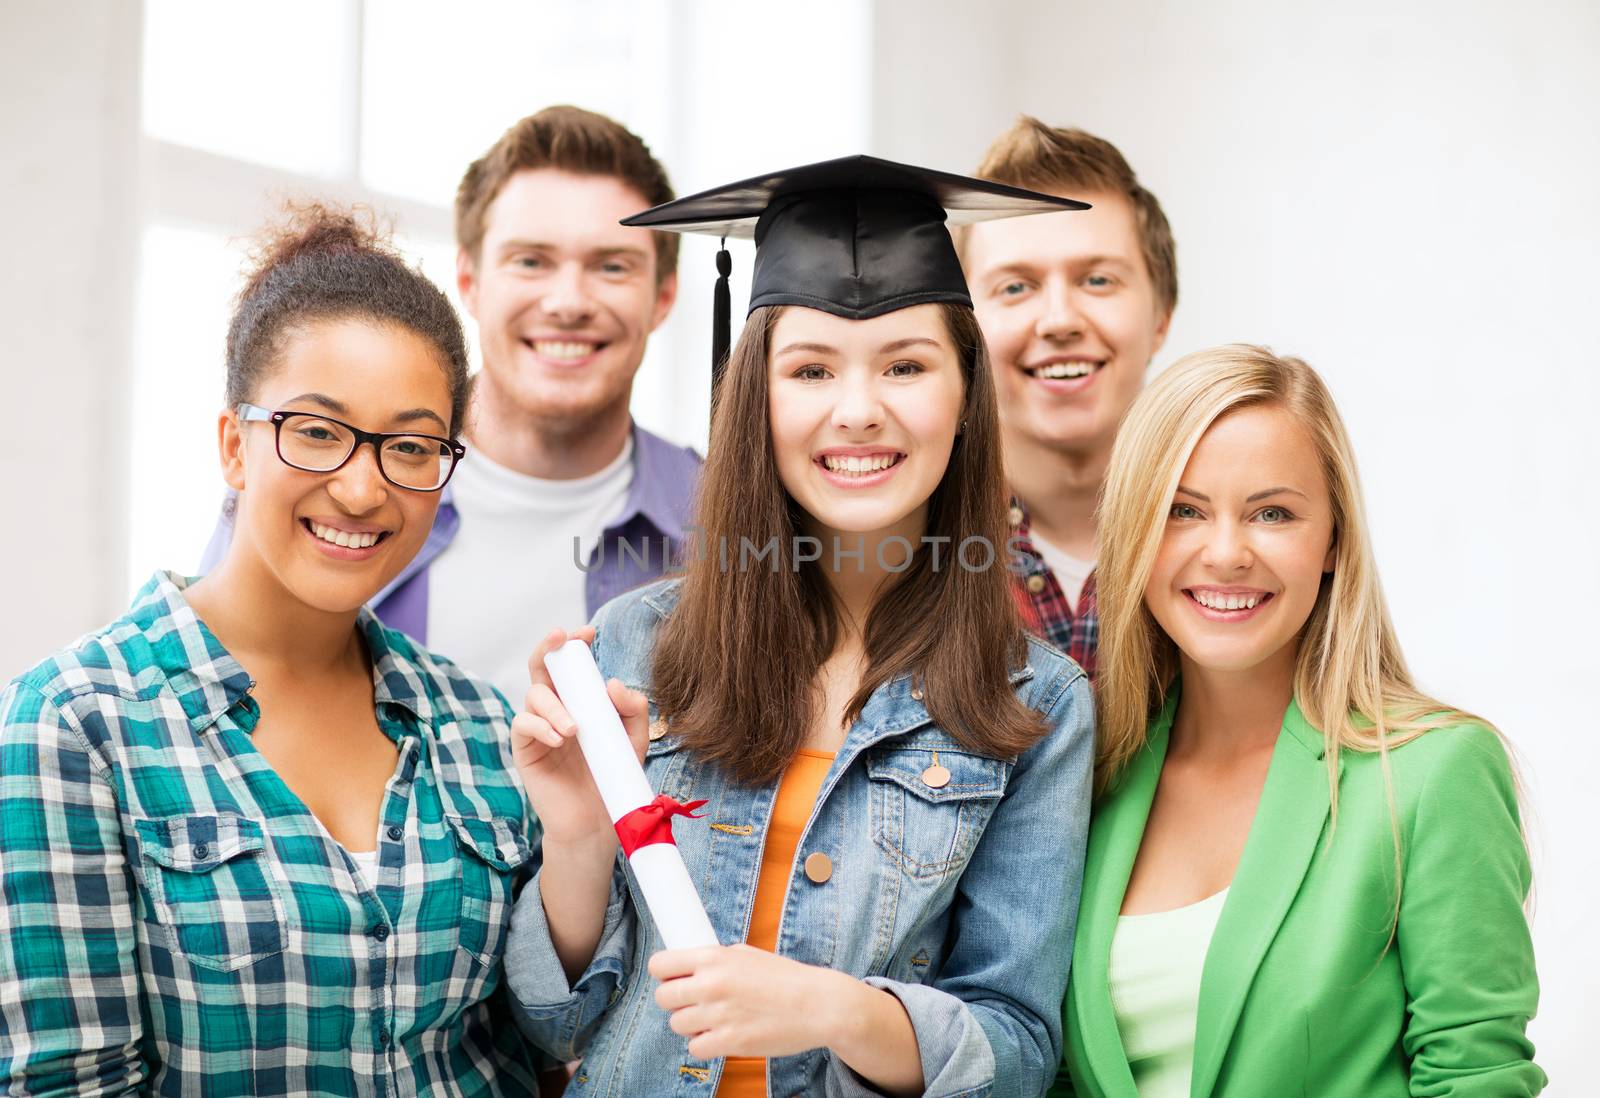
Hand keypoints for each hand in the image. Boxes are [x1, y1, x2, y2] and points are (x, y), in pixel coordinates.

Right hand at [510, 627, 649, 849]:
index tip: (588, 632)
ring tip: (574, 729)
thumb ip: (632, 709)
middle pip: (542, 667)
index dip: (574, 644)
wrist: (597, 821)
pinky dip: (540, 726)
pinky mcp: (525, 750)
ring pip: (534, 694)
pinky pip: (522, 724)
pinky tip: (558, 739)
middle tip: (561, 638)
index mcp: (581, 701)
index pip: (572, 665)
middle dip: (549, 648)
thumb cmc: (613, 775)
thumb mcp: (633, 738)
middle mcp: (557, 708)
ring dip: (555, 706)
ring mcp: (539, 728)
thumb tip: (612, 683)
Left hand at [649, 944, 851, 1059]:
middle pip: (662, 998)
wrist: (818, 1005)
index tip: (671, 978)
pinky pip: (695, 1047)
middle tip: (693, 1002)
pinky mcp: (729, 1042)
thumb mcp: (747, 954)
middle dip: (675, 1001)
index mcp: (714, 958)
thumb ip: (715, 960)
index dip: (663, 974)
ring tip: (713, 1019)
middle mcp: (711, 984)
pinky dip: (705, 1044)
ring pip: (677, 1024)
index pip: (660, 965)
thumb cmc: (785, 978)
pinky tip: (721, 1035)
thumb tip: (688, 966)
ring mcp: (718, 1015)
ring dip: (691, 1024)